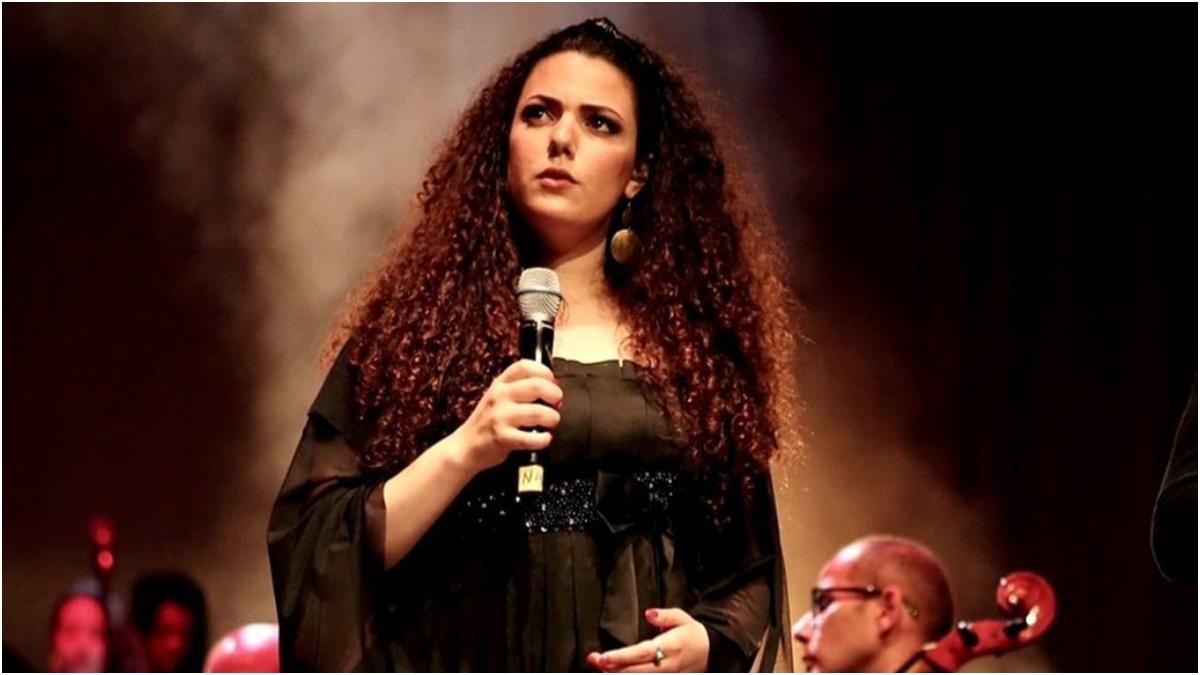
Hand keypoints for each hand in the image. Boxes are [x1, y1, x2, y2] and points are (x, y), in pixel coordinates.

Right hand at [449, 359, 562, 473]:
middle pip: (537, 385)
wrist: (465, 446)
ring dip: (552, 418)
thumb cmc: (487, 422)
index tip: (552, 383)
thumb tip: (552, 388)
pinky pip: (532, 438)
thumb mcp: (498, 397)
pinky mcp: (502, 437)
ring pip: (539, 412)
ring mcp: (500, 416)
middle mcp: (500, 396)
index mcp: (500, 384)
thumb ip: (518, 388)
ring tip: (551, 423)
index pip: (525, 366)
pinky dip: (544, 439)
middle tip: (556, 404)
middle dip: (555, 395)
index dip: (545, 372)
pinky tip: (544, 438)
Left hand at [586, 608, 709, 672]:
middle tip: (593, 659)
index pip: (642, 653)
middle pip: (635, 670)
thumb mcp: (682, 617)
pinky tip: (612, 671)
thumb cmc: (691, 632)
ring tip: (598, 666)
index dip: (622, 656)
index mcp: (670, 646)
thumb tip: (648, 613)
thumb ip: (664, 615)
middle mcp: (666, 664)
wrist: (709, 652)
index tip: (604, 656)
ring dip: (617, 673)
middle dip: (612, 667)